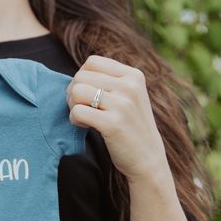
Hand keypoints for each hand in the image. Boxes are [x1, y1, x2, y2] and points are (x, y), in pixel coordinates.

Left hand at [67, 55, 168, 181]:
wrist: (147, 159)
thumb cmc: (131, 126)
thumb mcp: (130, 96)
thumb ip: (109, 81)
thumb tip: (77, 75)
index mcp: (134, 76)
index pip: (92, 62)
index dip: (82, 77)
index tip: (87, 94)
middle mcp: (130, 87)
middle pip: (81, 76)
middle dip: (73, 93)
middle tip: (82, 108)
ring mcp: (123, 105)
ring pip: (76, 91)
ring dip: (72, 106)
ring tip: (83, 117)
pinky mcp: (113, 124)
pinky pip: (77, 111)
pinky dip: (74, 119)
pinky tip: (84, 126)